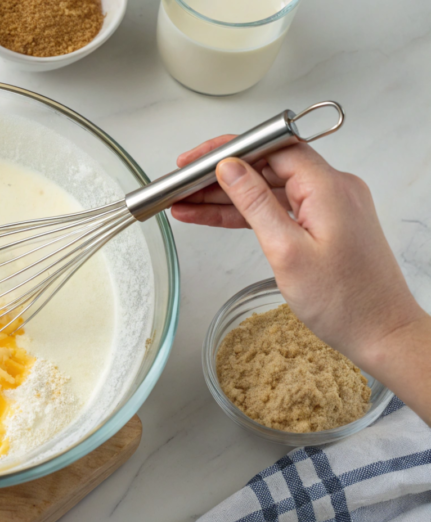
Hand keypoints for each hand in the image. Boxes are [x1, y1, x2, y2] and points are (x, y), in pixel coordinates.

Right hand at [172, 135, 430, 421]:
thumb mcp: (286, 250)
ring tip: (185, 203)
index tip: (196, 159)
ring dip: (226, 197)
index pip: (271, 147)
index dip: (229, 149)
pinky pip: (277, 209)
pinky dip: (245, 213)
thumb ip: (254, 203)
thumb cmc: (345, 301)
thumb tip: (229, 168)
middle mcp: (333, 189)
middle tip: (181, 184)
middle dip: (220, 175)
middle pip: (266, 166)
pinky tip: (212, 216)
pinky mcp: (324, 225)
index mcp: (328, 187)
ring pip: (267, 189)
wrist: (381, 332)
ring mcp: (329, 207)